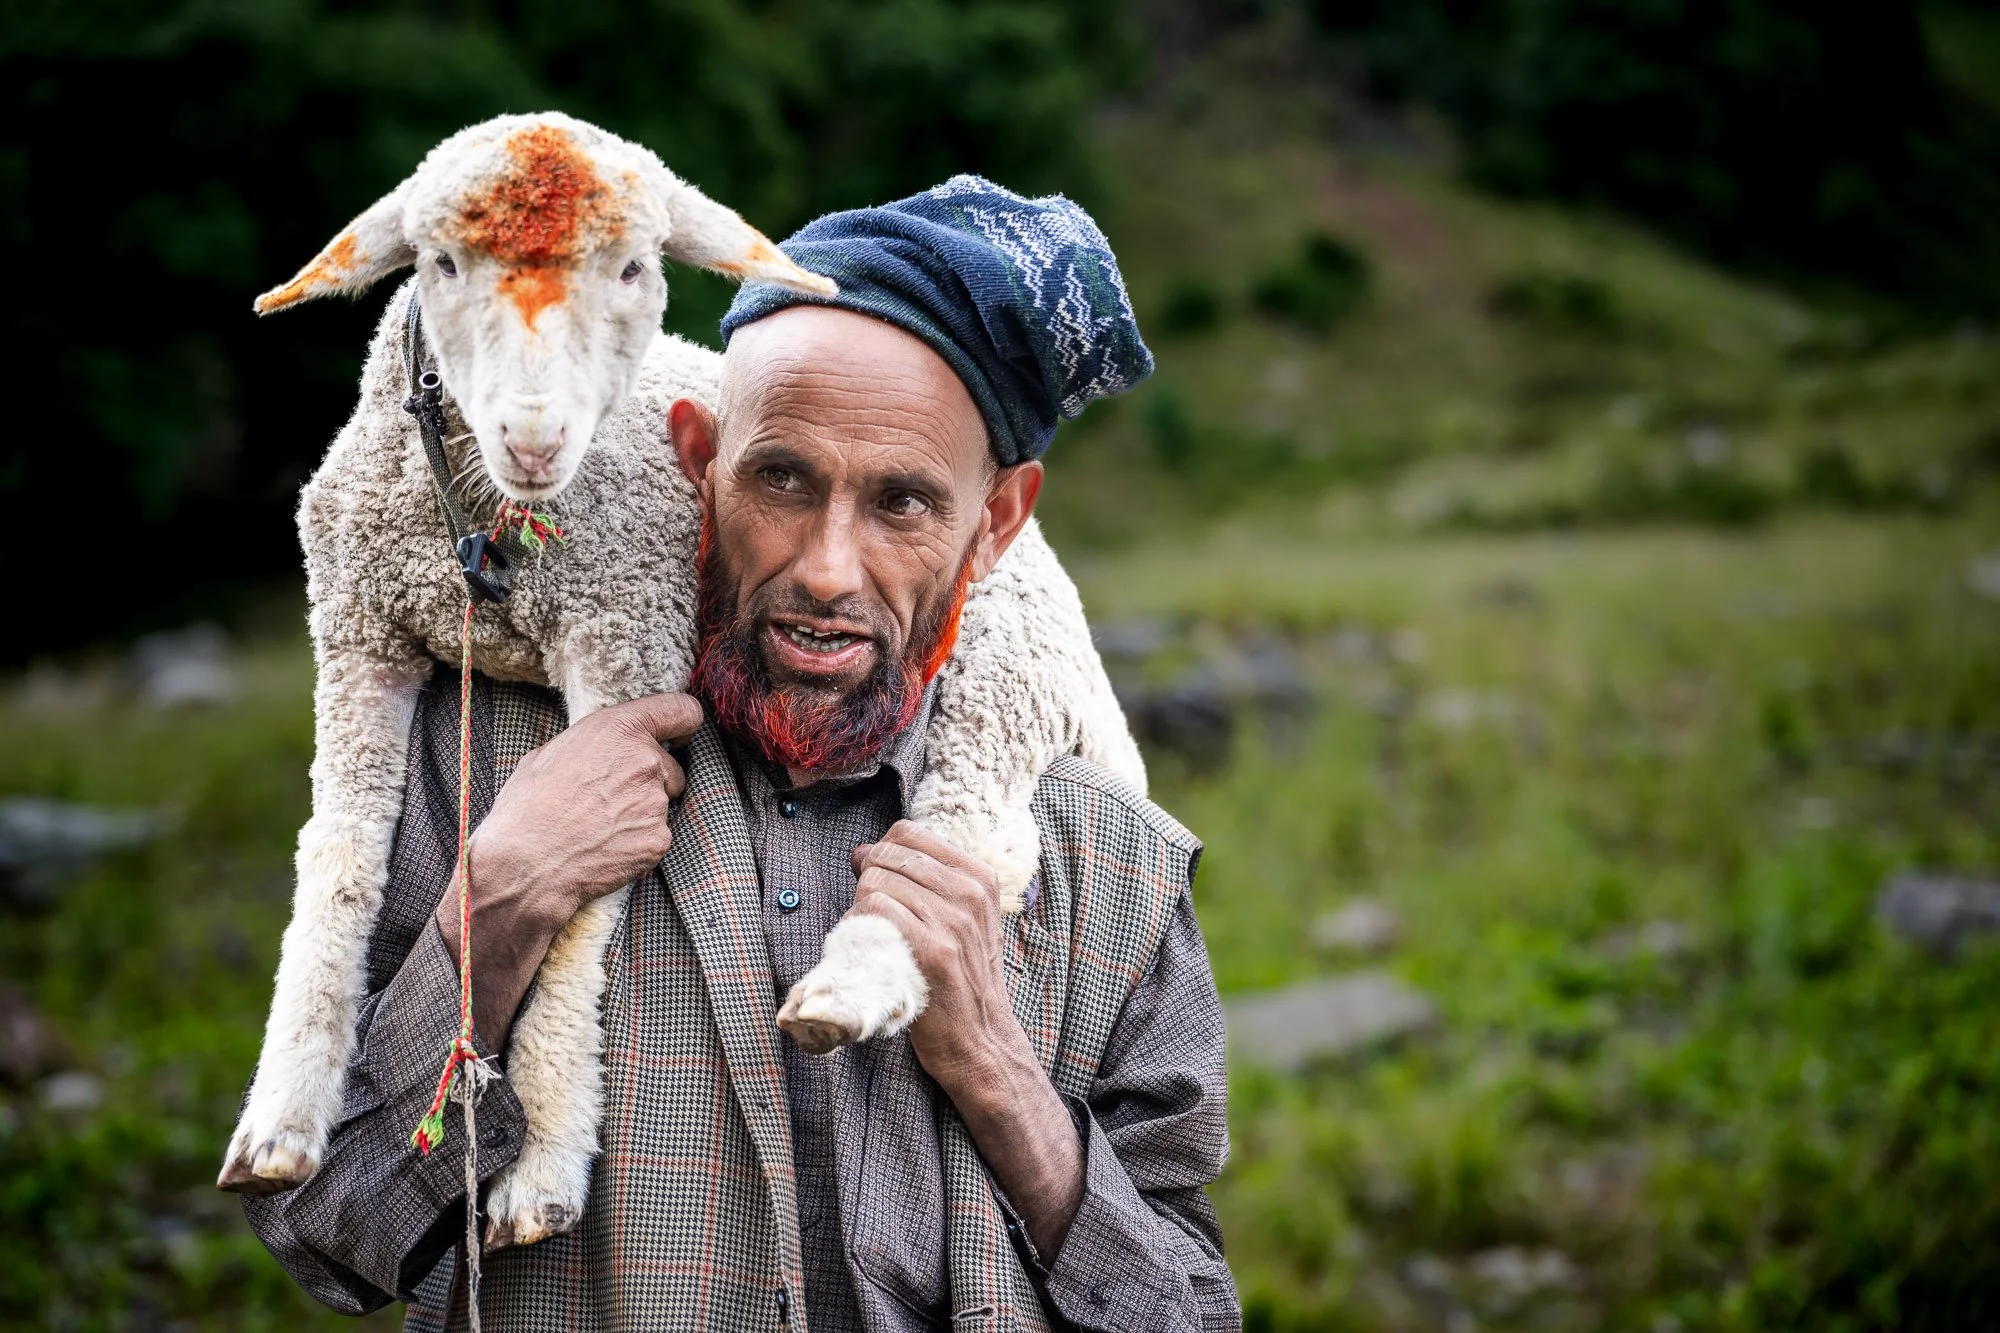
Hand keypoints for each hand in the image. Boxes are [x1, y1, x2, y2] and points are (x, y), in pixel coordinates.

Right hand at [468, 692, 702, 922]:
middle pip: (671, 767)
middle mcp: (646, 762)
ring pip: (661, 803)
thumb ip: (592, 743)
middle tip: (610, 798)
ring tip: (600, 826)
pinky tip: (605, 847)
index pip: (682, 711)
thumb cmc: (528, 807)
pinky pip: (656, 835)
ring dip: (641, 812)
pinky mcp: (658, 839)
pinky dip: (638, 841)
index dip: (682, 725)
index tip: (678, 737)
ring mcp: (656, 803)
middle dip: (650, 780)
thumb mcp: (550, 753)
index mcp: (620, 729)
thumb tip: (603, 747)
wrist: (525, 864)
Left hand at [848, 821, 1012, 1080]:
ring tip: (874, 938)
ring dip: (861, 909)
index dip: (881, 853)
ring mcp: (954, 923)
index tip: (879, 882)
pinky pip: (874, 911)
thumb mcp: (960, 920)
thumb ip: (919, 881)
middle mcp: (970, 894)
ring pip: (875, 882)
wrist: (981, 1040)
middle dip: (868, 882)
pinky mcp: (933, 952)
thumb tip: (862, 851)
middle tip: (874, 918)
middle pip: (887, 856)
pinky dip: (859, 928)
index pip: (908, 833)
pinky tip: (868, 949)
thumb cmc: (960, 979)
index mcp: (979, 878)